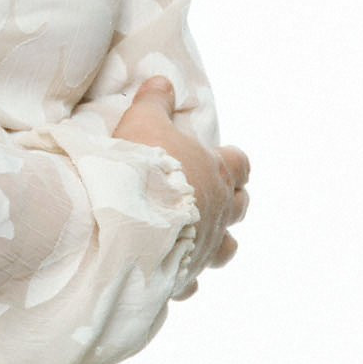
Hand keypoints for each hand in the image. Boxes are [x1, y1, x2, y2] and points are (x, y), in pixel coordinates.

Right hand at [111, 77, 250, 297]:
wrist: (121, 219)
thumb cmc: (137, 166)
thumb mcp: (141, 121)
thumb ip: (154, 102)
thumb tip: (162, 82)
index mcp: (215, 172)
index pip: (241, 164)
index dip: (232, 161)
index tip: (219, 158)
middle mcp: (219, 210)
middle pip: (241, 205)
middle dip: (229, 199)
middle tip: (206, 194)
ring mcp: (206, 245)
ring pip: (227, 248)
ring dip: (215, 240)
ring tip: (195, 235)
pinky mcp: (185, 274)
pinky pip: (191, 282)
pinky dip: (183, 276)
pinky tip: (168, 272)